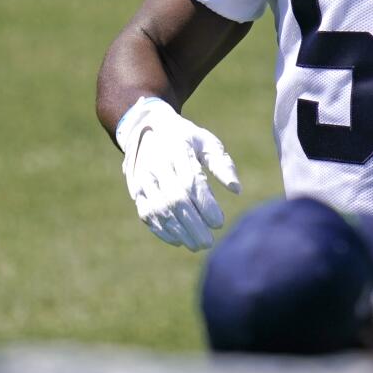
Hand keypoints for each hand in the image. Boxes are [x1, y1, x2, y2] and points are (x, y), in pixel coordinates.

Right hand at [116, 96, 240, 250]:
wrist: (146, 128)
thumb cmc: (185, 138)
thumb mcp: (206, 142)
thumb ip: (222, 164)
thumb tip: (237, 190)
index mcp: (178, 150)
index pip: (191, 182)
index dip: (205, 205)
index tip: (219, 222)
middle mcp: (157, 164)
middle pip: (175, 200)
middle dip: (193, 224)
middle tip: (209, 241)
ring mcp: (143, 178)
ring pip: (160, 210)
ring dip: (178, 231)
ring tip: (197, 244)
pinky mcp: (135, 189)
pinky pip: (146, 213)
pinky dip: (162, 230)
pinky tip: (178, 241)